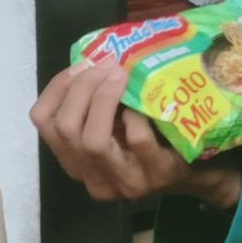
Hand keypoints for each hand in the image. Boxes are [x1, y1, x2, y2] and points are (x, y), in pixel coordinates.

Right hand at [31, 60, 240, 208]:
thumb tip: (89, 59)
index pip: (43, 122)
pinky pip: (135, 139)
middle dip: (82, 89)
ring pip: (93, 141)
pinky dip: (134, 114)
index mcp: (75, 162)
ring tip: (119, 74)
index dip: (56, 88)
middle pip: (65, 129)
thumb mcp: (115, 125)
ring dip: (103, 98)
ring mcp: (123, 182)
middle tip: (105, 64)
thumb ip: (95, 105)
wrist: (198, 171)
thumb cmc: (152, 140)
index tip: (80, 65)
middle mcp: (92, 178)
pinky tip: (141, 103)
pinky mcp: (155, 176)